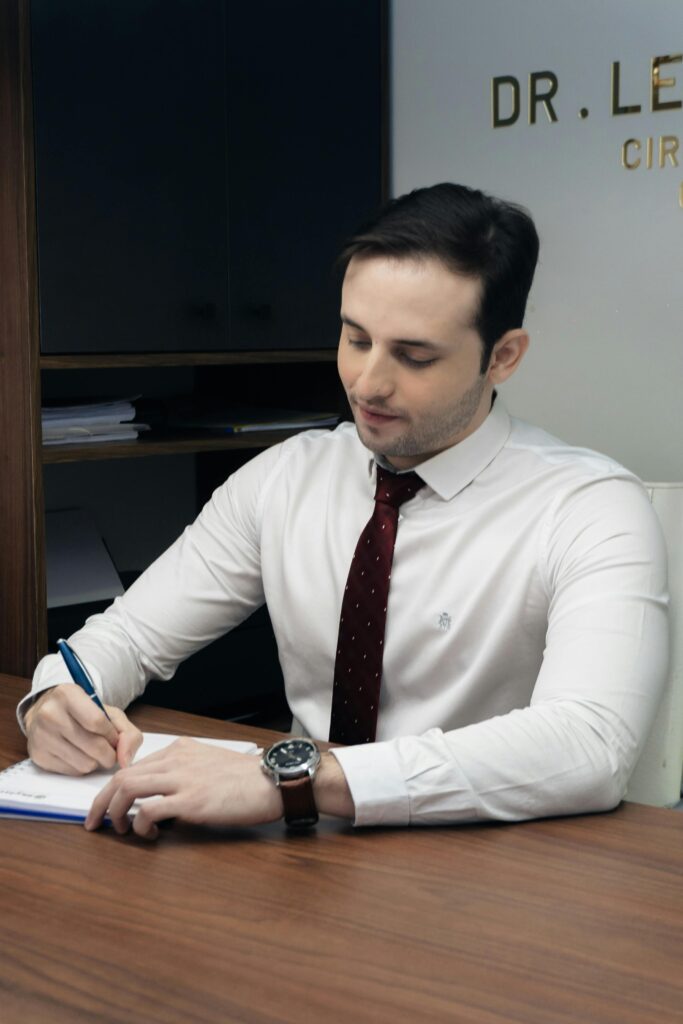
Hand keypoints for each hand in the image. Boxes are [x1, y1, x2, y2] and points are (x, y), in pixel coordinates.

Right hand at [25, 684, 142, 774]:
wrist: (46, 715)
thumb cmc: (82, 713)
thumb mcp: (108, 712)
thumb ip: (127, 732)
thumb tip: (125, 761)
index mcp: (68, 694)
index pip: (98, 722)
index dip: (112, 735)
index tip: (114, 737)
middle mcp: (50, 714)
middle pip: (94, 746)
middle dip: (110, 753)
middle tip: (109, 749)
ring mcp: (41, 736)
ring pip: (85, 763)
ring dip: (96, 761)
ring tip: (92, 750)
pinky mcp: (38, 756)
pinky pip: (73, 772)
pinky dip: (82, 766)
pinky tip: (78, 754)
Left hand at [85, 738, 283, 839]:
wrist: (275, 781)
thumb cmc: (249, 778)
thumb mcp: (210, 764)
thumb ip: (185, 773)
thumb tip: (163, 799)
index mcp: (180, 749)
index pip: (134, 765)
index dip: (114, 788)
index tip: (107, 806)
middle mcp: (177, 759)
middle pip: (122, 776)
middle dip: (101, 801)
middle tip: (95, 823)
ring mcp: (183, 779)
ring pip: (128, 788)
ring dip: (115, 813)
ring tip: (119, 830)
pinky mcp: (191, 801)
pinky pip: (149, 811)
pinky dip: (140, 825)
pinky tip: (148, 835)